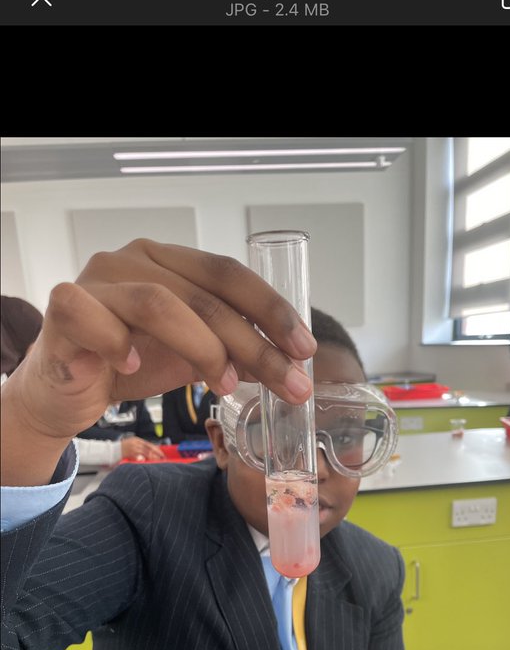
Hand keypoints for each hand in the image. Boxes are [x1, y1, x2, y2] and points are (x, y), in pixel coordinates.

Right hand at [6, 238, 316, 444]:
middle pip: (205, 294)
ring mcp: (97, 280)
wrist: (63, 390)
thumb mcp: (192, 361)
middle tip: (290, 384)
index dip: (272, 309)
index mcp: (167, 261)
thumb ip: (236, 357)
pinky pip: (95, 316)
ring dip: (204, 348)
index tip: (305, 349)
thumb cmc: (124, 363)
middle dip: (254, 343)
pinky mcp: (64, 307)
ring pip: (159, 303)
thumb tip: (292, 369)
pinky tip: (132, 365)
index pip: (229, 274)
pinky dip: (117, 341)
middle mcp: (133, 259)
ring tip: (227, 386)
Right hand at [121, 437, 163, 461]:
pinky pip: (139, 457)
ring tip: (157, 461)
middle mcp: (135, 443)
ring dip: (152, 457)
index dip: (157, 449)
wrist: (111, 451)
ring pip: (145, 452)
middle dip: (156, 454)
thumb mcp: (132, 445)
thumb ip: (140, 448)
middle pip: (149, 448)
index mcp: (136, 440)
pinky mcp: (129, 453)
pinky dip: (143, 459)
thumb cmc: (122, 449)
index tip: (162, 454)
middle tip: (162, 458)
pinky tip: (147, 462)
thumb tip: (150, 453)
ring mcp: (132, 448)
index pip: (149, 444)